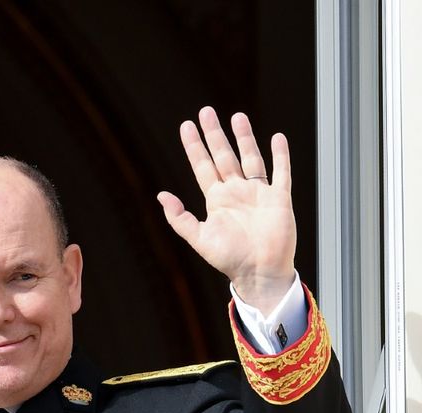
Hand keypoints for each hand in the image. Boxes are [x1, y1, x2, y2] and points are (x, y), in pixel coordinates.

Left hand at [157, 107, 296, 313]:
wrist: (258, 273)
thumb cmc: (229, 259)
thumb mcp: (198, 238)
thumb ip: (179, 217)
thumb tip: (161, 195)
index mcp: (216, 200)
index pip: (202, 166)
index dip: (194, 146)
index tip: (186, 126)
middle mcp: (236, 192)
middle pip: (224, 155)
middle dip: (214, 134)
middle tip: (206, 111)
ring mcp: (258, 193)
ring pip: (250, 158)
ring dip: (244, 138)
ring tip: (237, 116)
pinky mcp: (279, 198)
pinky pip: (280, 173)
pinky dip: (280, 155)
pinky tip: (277, 138)